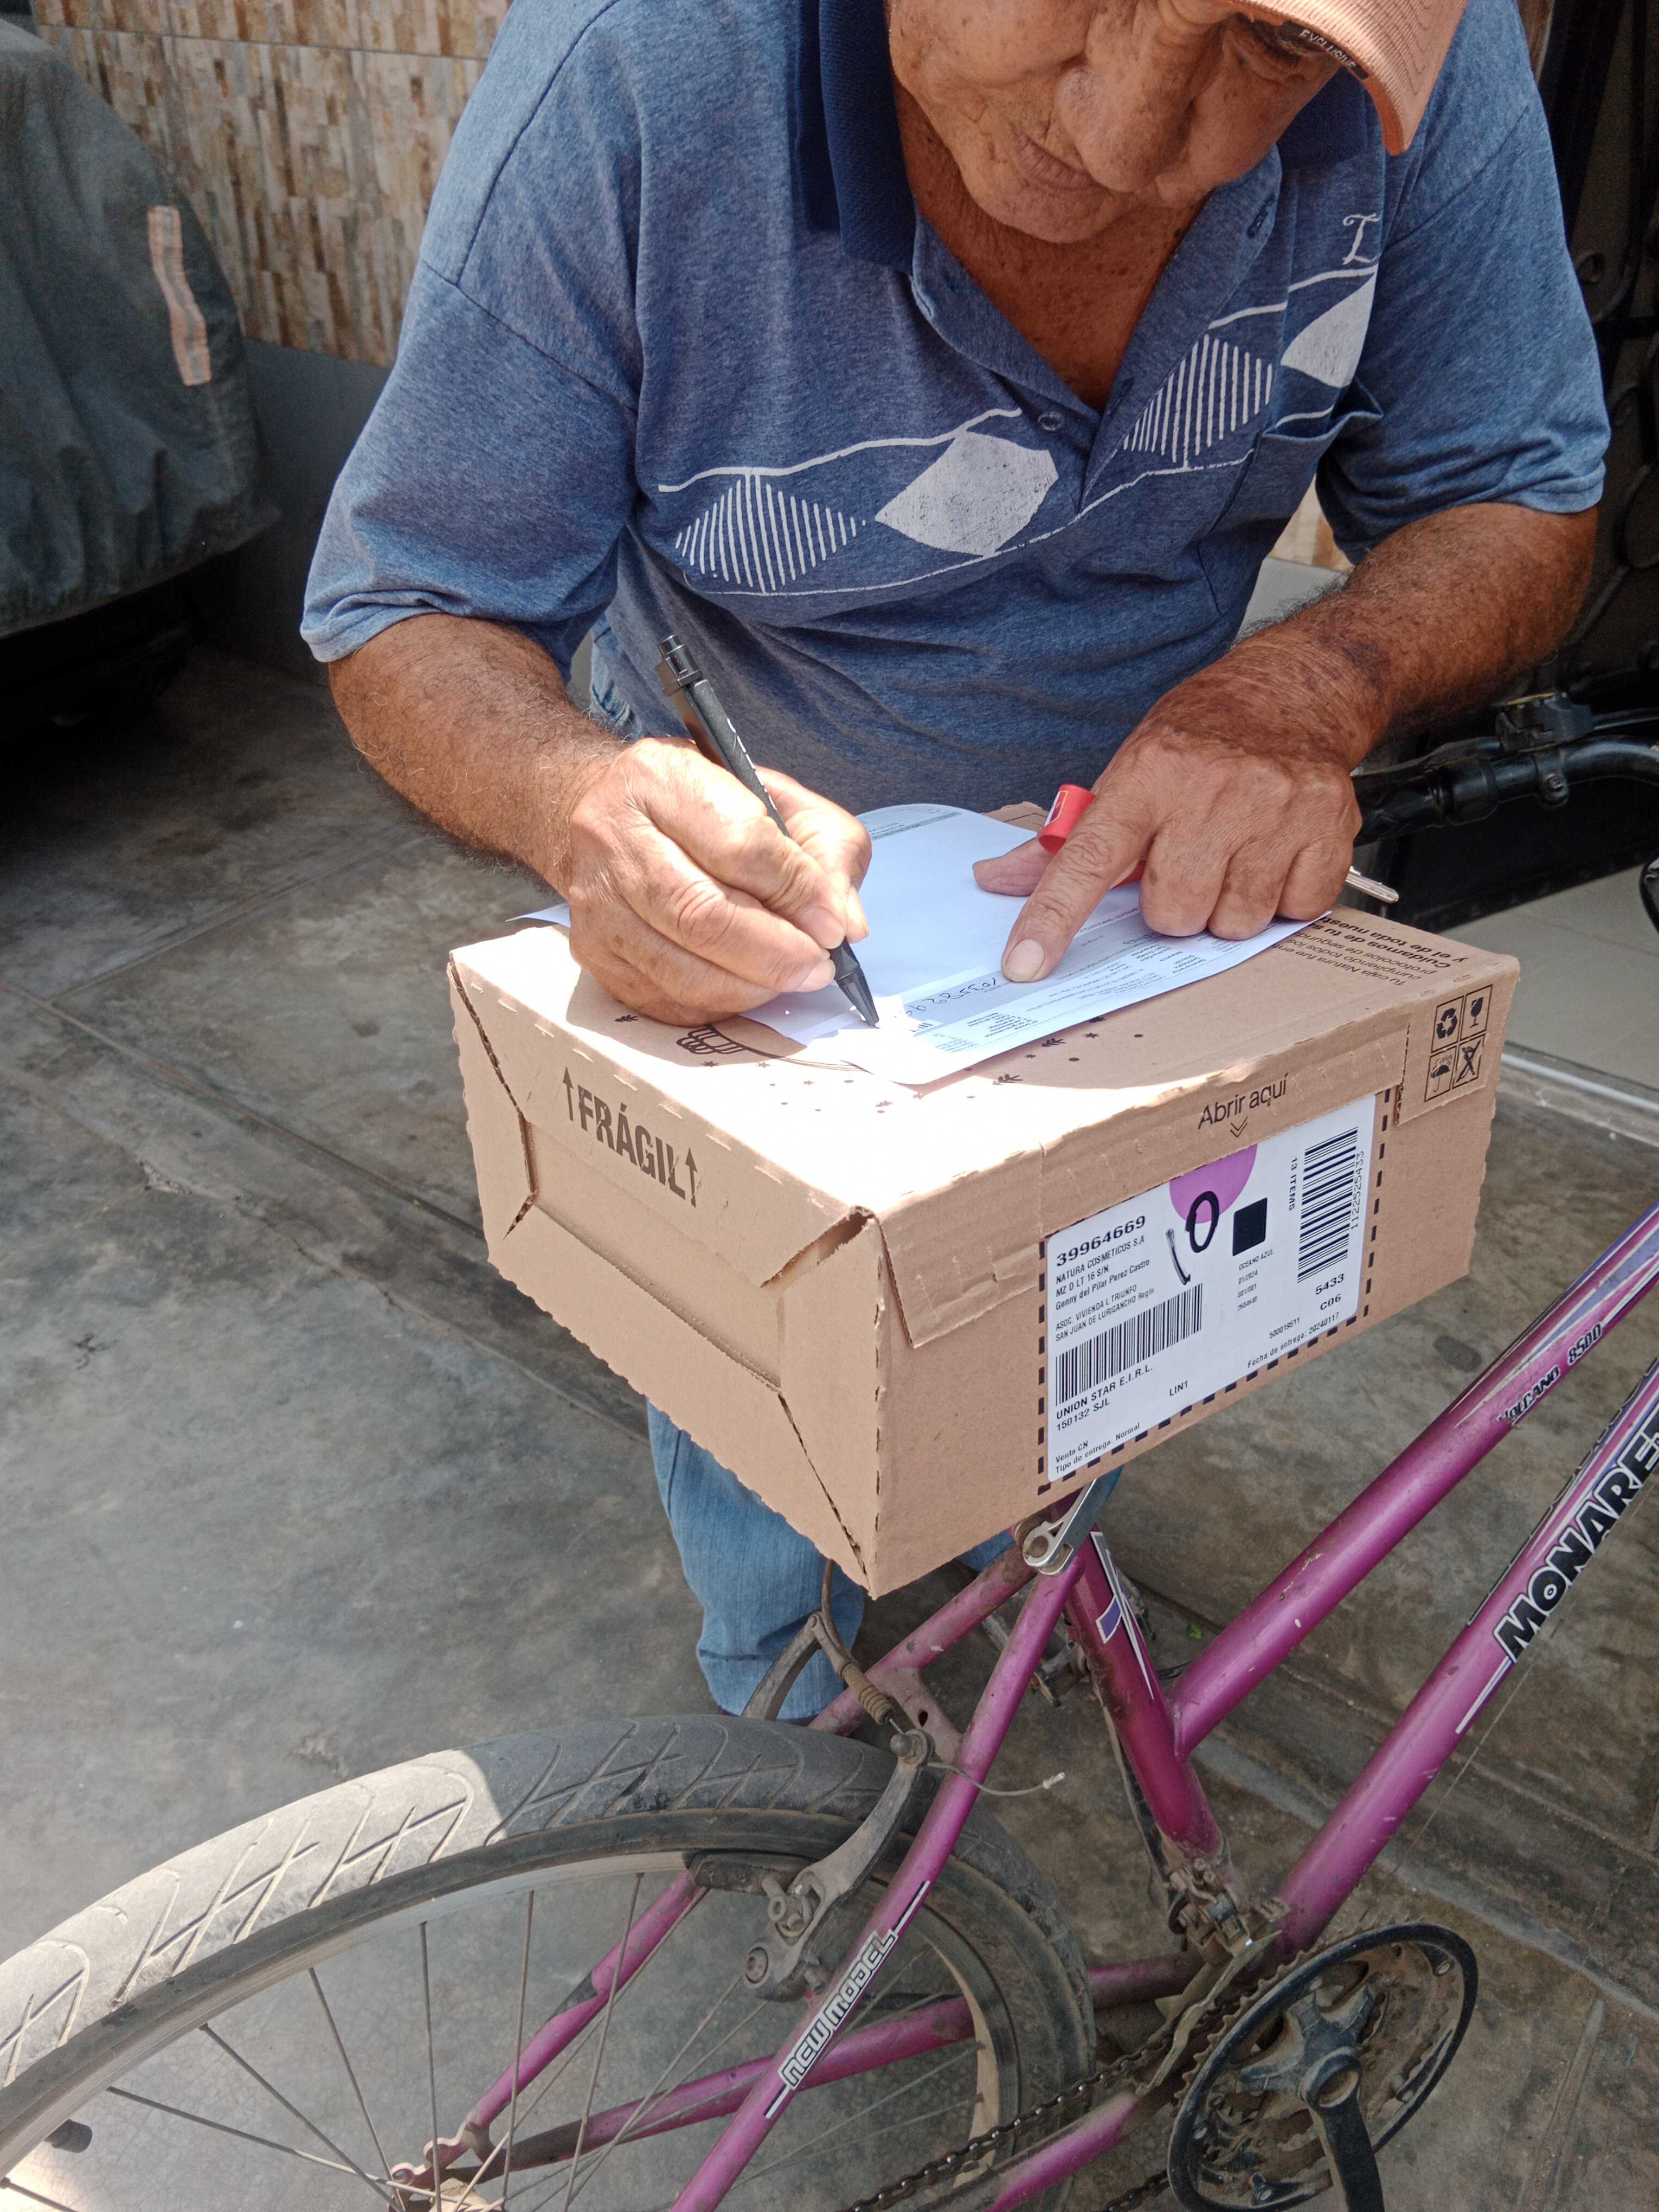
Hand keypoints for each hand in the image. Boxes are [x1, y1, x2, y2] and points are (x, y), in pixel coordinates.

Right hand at [557, 738, 870, 1023]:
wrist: (616, 816)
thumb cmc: (702, 808)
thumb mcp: (779, 799)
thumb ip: (826, 851)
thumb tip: (846, 923)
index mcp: (660, 778)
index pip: (740, 844)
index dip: (796, 892)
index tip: (831, 924)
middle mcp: (612, 834)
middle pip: (702, 914)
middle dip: (775, 952)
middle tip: (817, 965)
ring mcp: (594, 899)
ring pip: (680, 967)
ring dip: (750, 986)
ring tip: (789, 978)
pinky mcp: (592, 951)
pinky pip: (663, 999)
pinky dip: (716, 1004)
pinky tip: (745, 987)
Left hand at [973, 645, 1370, 977]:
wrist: (1292, 693)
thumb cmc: (1199, 742)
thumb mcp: (1127, 772)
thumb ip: (1068, 841)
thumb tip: (996, 880)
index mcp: (1148, 777)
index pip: (1089, 861)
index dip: (1054, 918)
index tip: (1026, 963)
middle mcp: (1212, 791)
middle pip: (1173, 914)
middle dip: (1175, 906)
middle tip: (1188, 863)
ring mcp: (1276, 808)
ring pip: (1235, 923)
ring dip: (1229, 906)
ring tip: (1234, 856)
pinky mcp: (1330, 826)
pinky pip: (1296, 911)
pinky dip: (1283, 898)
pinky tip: (1275, 856)